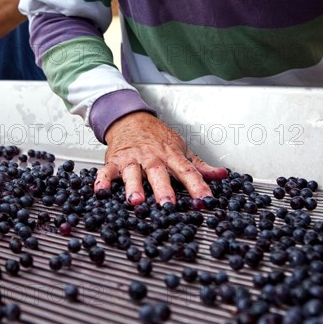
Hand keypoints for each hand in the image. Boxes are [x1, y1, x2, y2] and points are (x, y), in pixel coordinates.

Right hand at [94, 112, 227, 205]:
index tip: (204, 200)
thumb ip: (199, 165)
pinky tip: (101, 191)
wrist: (130, 118)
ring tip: (136, 201)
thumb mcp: (181, 148)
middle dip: (163, 189)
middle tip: (168, 204)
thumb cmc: (156, 137)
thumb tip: (221, 175)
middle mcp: (151, 157)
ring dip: (134, 187)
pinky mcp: (114, 160)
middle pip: (159, 173)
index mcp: (170, 155)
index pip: (187, 171)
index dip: (197, 186)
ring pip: (133, 173)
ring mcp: (132, 159)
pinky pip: (107, 171)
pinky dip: (102, 181)